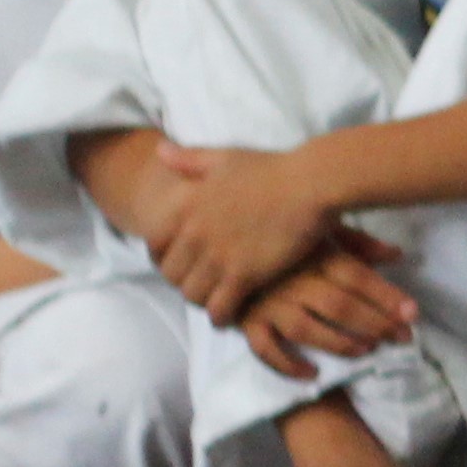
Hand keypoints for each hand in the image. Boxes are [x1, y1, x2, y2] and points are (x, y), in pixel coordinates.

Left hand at [142, 141, 355, 322]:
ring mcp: (218, 257)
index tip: (184, 262)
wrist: (312, 184)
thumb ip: (190, 158)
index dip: (165, 258)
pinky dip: (221, 315)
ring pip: (192, 295)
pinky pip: (218, 308)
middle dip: (184, 281)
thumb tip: (159, 151)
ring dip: (203, 299)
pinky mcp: (244, 275)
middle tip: (204, 283)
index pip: (153, 246)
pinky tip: (232, 313)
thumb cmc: (273, 168)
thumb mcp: (226, 157)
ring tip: (218, 299)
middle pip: (171, 275)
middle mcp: (195, 234)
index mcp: (186, 207)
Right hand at [233, 241, 419, 380]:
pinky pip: (265, 348)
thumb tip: (397, 254)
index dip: (388, 297)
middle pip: (340, 306)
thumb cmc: (282, 237)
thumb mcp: (320, 230)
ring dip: (340, 343)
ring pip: (307, 329)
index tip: (413, 314)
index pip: (358, 277)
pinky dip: (288, 364)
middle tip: (403, 339)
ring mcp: (267, 302)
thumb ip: (359, 244)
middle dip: (376, 324)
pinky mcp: (246, 321)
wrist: (222, 240)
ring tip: (366, 350)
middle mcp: (292, 279)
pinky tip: (312, 374)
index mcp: (314, 254)